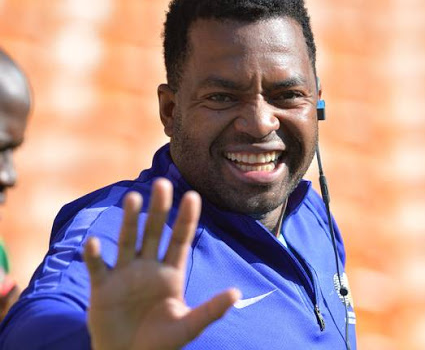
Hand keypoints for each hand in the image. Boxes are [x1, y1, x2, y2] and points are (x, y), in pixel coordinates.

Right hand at [84, 178, 239, 349]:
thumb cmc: (161, 342)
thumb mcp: (188, 326)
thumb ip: (210, 310)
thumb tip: (237, 293)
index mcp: (171, 272)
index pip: (180, 240)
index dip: (186, 219)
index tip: (193, 195)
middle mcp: (148, 267)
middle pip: (154, 232)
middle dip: (159, 209)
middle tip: (162, 183)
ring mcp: (125, 275)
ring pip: (128, 241)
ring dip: (129, 221)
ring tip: (133, 198)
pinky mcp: (103, 288)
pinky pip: (98, 268)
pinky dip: (94, 256)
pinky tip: (94, 243)